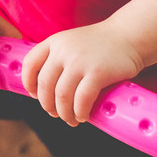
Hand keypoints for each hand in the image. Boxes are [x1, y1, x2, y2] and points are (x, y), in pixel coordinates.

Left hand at [21, 23, 143, 125]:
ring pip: (62, 96)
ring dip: (64, 113)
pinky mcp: (97, 73)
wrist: (128, 36)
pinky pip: (82, 100)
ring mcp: (79, 62)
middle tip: (55, 113)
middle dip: (47, 105)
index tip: (35, 96)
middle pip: (45, 85)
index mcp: (54, 42)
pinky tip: (83, 117)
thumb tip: (42, 90)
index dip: (29, 83)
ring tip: (70, 119)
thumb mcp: (71, 42)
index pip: (30, 64)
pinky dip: (80, 112)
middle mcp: (63, 51)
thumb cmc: (99, 45)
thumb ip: (56, 58)